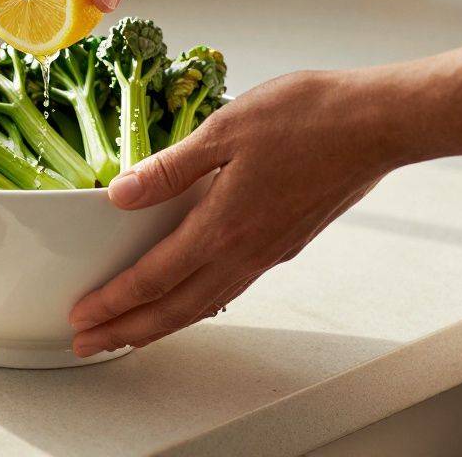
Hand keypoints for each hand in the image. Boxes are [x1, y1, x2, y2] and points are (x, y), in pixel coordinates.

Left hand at [68, 70, 406, 356]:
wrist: (379, 124)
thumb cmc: (308, 117)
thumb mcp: (225, 130)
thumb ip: (170, 169)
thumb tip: (120, 195)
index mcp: (223, 226)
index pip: (154, 278)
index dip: (114, 301)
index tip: (82, 316)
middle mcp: (245, 251)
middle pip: (175, 308)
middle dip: (127, 330)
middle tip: (88, 343)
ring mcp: (269, 251)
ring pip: (205, 303)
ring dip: (161, 322)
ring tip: (129, 331)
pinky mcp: (286, 241)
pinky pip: (231, 286)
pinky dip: (198, 302)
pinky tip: (190, 294)